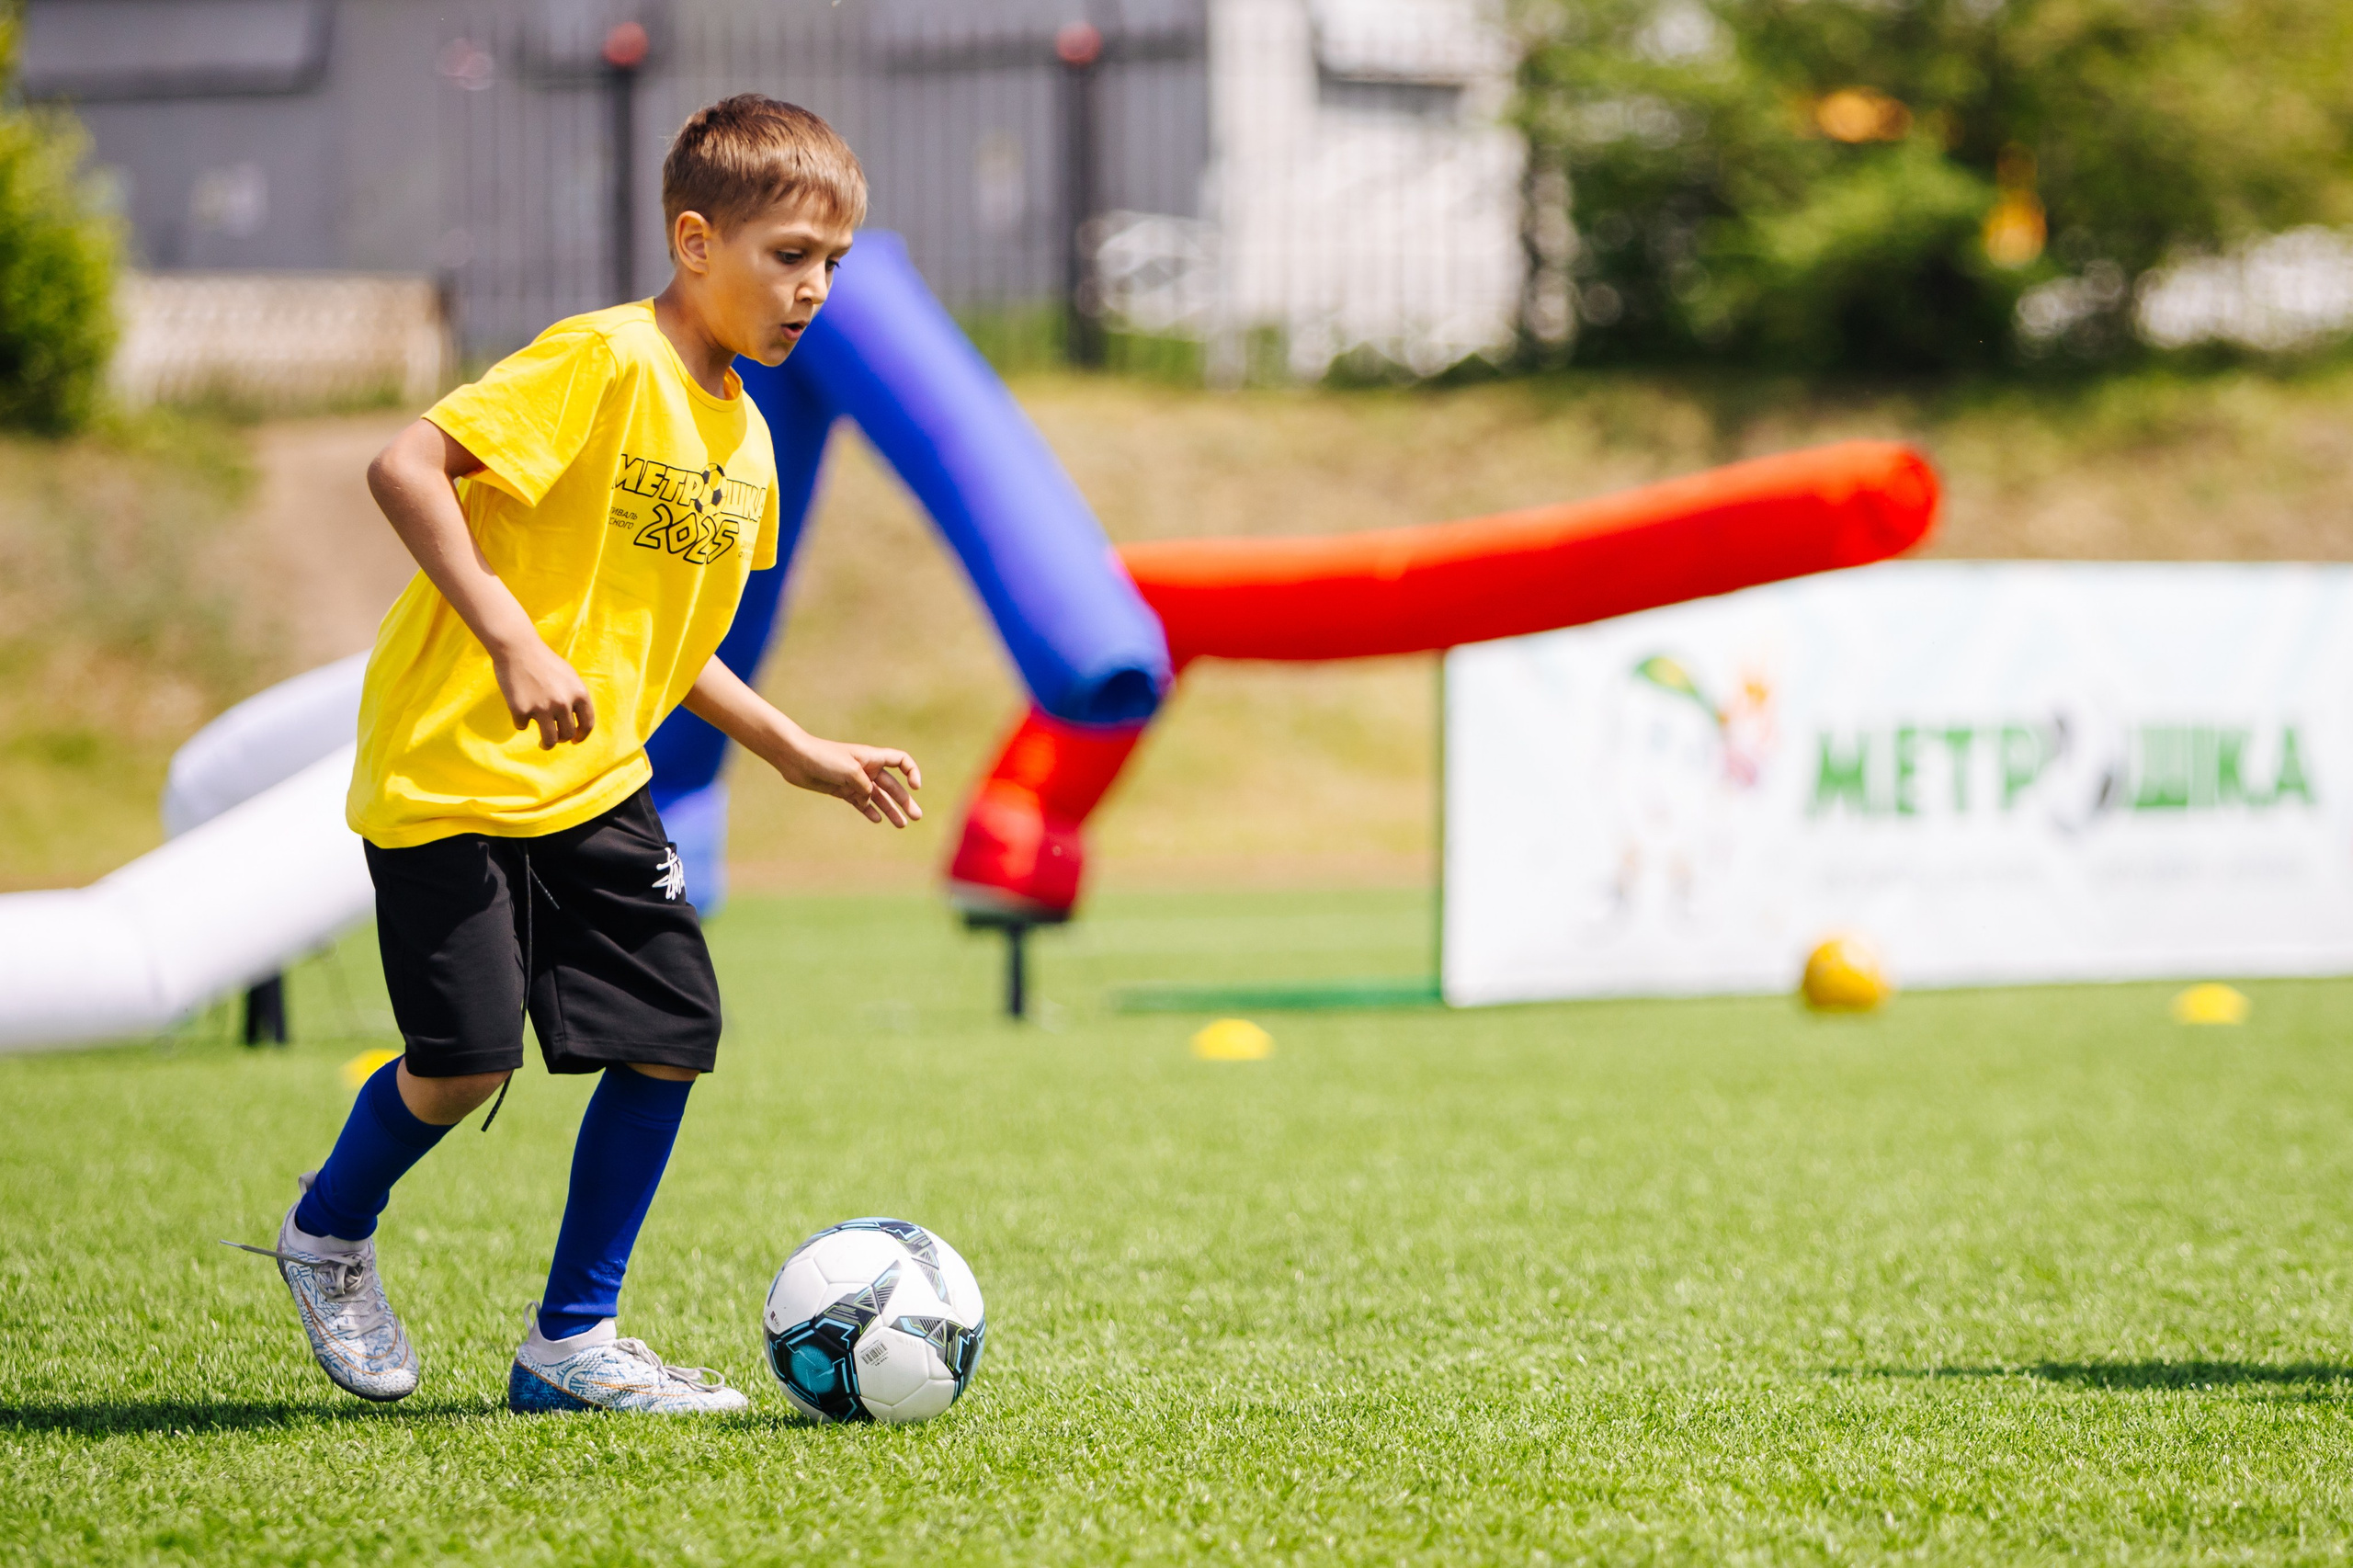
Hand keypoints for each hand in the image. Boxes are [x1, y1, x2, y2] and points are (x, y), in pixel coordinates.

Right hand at [492, 640, 595, 748]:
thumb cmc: (543, 661)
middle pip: (566, 734)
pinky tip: (519, 708)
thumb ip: (574, 698)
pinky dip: (521, 721)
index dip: (582, 736)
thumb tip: (578, 725)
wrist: (517, 648)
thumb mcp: (569, 677)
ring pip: (549, 740)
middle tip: (555, 739)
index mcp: (579, 694)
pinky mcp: (521, 710)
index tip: (575, 740)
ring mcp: (542, 708)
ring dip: (546, 744)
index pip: (587, 724)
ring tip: (543, 743)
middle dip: (562, 739)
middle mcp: (563, 703)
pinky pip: (522, 726)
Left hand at [775, 734, 922, 825]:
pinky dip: (869, 811)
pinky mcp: (842, 791)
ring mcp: (855, 781)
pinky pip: (861, 803)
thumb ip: (865, 787)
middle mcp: (867, 769)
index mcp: (872, 758)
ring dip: (891, 810)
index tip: (915, 786)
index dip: (912, 772)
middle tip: (917, 817)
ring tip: (902, 825)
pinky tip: (877, 820)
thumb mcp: (850, 771)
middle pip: (893, 786)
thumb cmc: (823, 758)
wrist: (796, 759)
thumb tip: (870, 800)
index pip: (901, 761)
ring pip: (878, 798)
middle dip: (905, 801)